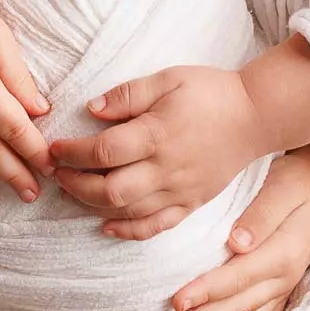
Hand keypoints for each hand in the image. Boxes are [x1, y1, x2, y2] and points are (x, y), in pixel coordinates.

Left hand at [50, 64, 265, 239]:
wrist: (256, 116)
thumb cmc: (210, 92)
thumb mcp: (168, 79)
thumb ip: (127, 94)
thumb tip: (91, 109)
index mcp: (157, 134)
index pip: (103, 151)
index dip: (72, 153)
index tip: (53, 148)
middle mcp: (166, 169)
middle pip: (109, 190)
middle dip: (74, 184)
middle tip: (55, 172)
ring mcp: (180, 191)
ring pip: (128, 211)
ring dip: (92, 206)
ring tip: (72, 191)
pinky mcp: (192, 203)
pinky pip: (157, 226)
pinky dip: (128, 231)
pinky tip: (106, 226)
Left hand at [159, 142, 309, 310]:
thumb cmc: (297, 180)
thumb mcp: (283, 187)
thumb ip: (261, 215)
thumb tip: (237, 242)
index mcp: (283, 253)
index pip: (237, 279)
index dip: (206, 293)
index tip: (176, 302)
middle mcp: (285, 278)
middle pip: (237, 309)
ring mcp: (284, 288)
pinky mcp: (282, 291)